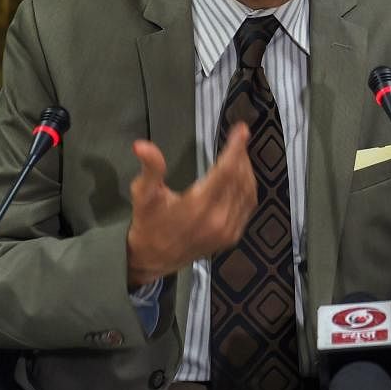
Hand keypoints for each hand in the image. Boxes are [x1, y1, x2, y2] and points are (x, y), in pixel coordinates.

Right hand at [125, 123, 257, 288]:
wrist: (152, 260)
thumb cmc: (148, 224)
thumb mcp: (144, 195)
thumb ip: (150, 169)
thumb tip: (142, 145)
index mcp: (197, 207)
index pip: (225, 171)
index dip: (236, 148)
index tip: (242, 129)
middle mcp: (218, 219)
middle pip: (239, 179)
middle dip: (241, 155)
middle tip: (239, 138)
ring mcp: (228, 230)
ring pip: (248, 192)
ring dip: (247, 170)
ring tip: (240, 154)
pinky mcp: (233, 237)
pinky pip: (248, 206)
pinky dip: (248, 188)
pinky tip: (242, 176)